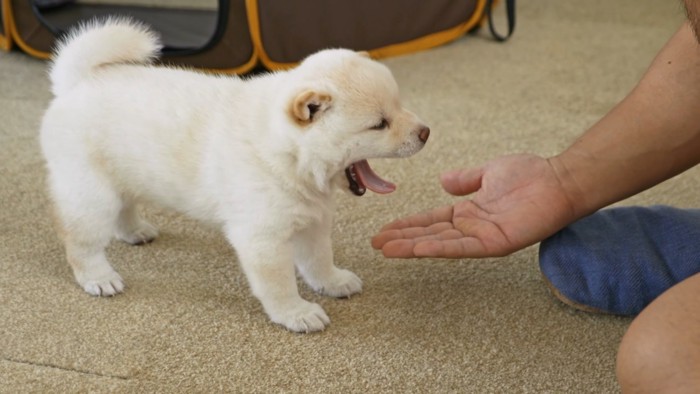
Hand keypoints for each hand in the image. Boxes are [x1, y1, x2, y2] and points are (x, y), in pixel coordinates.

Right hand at [371, 154, 578, 257]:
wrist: (559, 180)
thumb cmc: (530, 174)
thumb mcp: (489, 172)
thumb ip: (466, 179)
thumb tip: (444, 181)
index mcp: (469, 211)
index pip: (431, 220)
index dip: (408, 224)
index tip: (386, 229)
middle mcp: (471, 227)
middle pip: (429, 234)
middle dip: (402, 239)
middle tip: (376, 244)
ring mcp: (482, 236)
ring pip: (440, 243)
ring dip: (412, 247)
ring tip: (386, 250)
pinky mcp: (495, 243)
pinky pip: (461, 247)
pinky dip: (438, 248)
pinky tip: (417, 249)